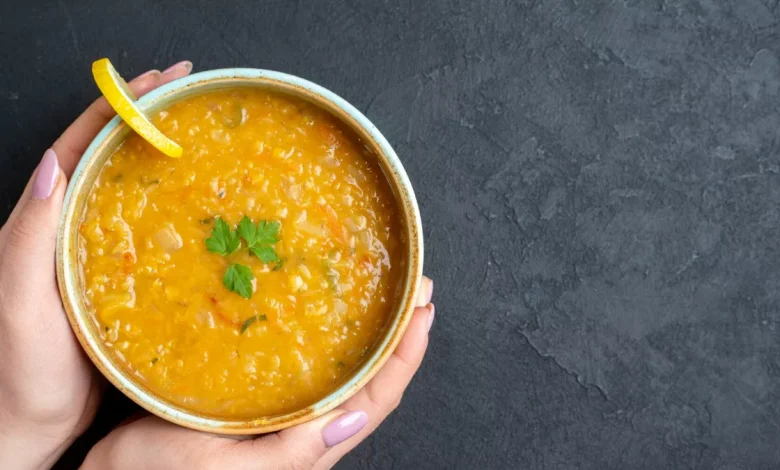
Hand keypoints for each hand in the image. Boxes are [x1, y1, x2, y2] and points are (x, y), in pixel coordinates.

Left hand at [0, 61, 192, 469]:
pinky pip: (148, 230)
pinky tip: (203, 206)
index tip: (159, 82)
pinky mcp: (119, 280)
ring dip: (162, 155)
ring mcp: (96, 253)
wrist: (33, 423)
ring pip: (129, 188)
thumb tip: (53, 166)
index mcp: (42, 224)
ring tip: (201, 134)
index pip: (79, 147)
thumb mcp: (20, 303)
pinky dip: (174, 206)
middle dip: (146, 116)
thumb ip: (29, 239)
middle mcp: (69, 229)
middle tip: (189, 94)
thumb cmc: (22, 371)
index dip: (117, 108)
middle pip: (108, 156)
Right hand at [82, 277, 433, 469]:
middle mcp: (305, 431)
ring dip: (371, 333)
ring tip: (384, 292)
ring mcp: (284, 415)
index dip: (406, 355)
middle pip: (371, 381)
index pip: (377, 399)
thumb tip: (352, 419)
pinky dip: (330, 339)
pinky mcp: (259, 400)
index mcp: (306, 448)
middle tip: (414, 287)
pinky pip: (310, 368)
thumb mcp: (222, 468)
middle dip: (398, 334)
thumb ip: (290, 451)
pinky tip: (325, 314)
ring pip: (345, 373)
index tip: (423, 309)